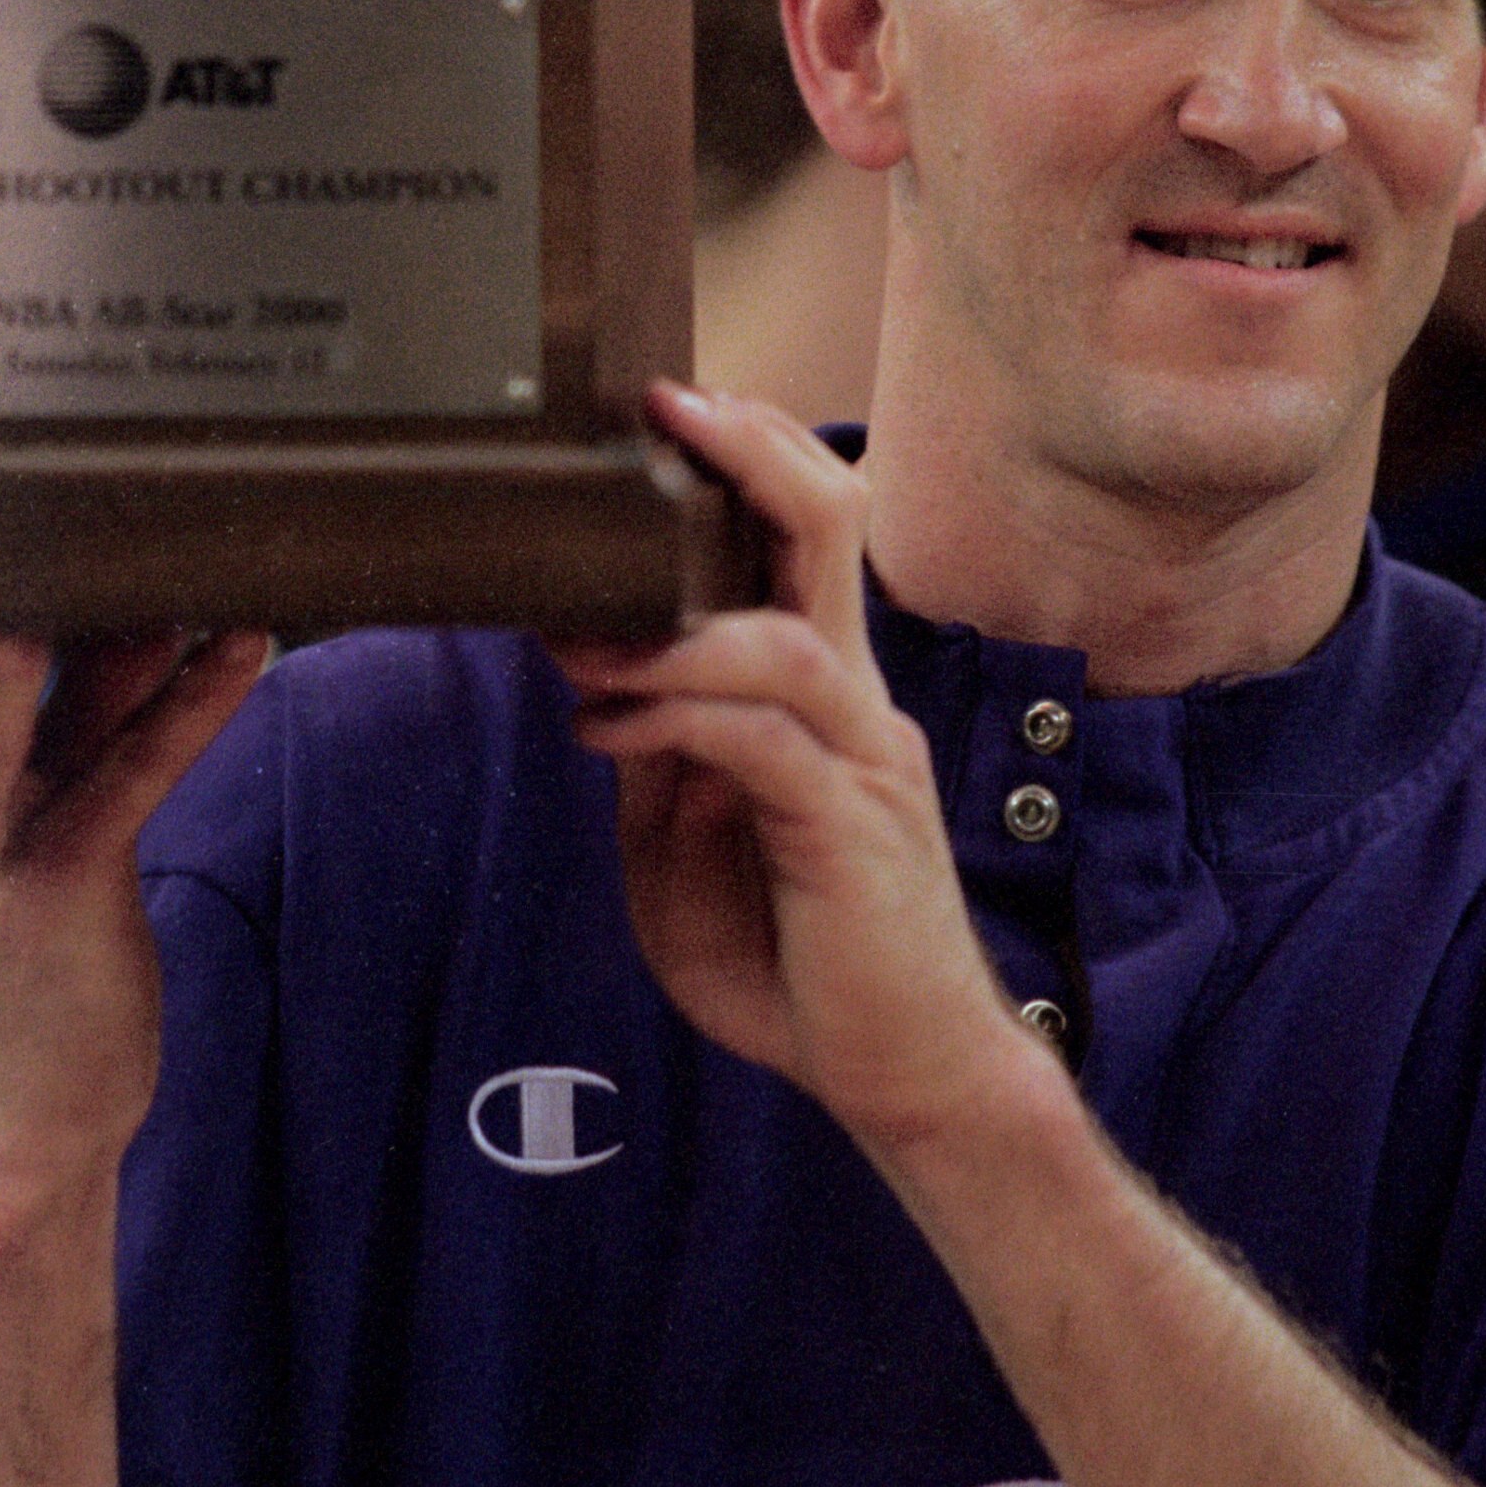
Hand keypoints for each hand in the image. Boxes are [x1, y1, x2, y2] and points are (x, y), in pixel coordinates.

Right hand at [0, 625, 266, 1194]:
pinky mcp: (74, 885)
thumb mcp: (0, 814)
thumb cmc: (9, 945)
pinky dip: (191, 705)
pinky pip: (131, 777)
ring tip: (27, 615)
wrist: (22, 1122)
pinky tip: (243, 642)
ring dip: (6, 683)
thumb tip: (113, 590)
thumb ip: (55, 703)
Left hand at [560, 385, 1032, 1151]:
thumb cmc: (807, 964)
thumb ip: (661, 766)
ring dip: (671, 627)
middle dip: (750, 453)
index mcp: (829, 691)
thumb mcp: (691, 854)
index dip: (749, 460)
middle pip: (830, 526)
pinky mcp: (852, 828)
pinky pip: (762, 741)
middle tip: (665, 409)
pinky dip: (676, 718)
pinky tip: (605, 728)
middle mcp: (859, 699)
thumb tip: (601, 689)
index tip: (665, 414)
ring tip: (579, 640)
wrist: (906, 1077)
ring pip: (790, 634)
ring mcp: (865, 757)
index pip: (806, 534)